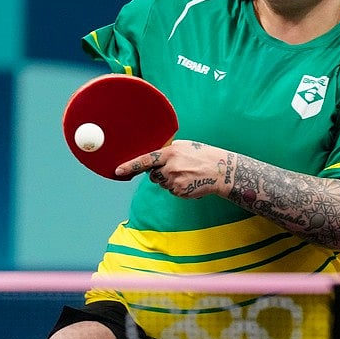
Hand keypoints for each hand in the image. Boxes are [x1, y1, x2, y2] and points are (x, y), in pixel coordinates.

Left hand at [115, 140, 230, 198]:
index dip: (130, 166)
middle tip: (179, 168)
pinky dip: (179, 188)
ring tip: (188, 174)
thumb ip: (168, 152)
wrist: (222, 170)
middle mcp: (170, 167)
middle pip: (154, 175)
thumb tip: (154, 158)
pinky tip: (190, 182)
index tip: (117, 171)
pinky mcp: (180, 191)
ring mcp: (175, 181)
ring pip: (163, 184)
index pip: (145, 160)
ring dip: (171, 181)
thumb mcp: (185, 146)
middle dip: (161, 173)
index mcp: (170, 152)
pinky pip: (172, 191)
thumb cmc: (203, 155)